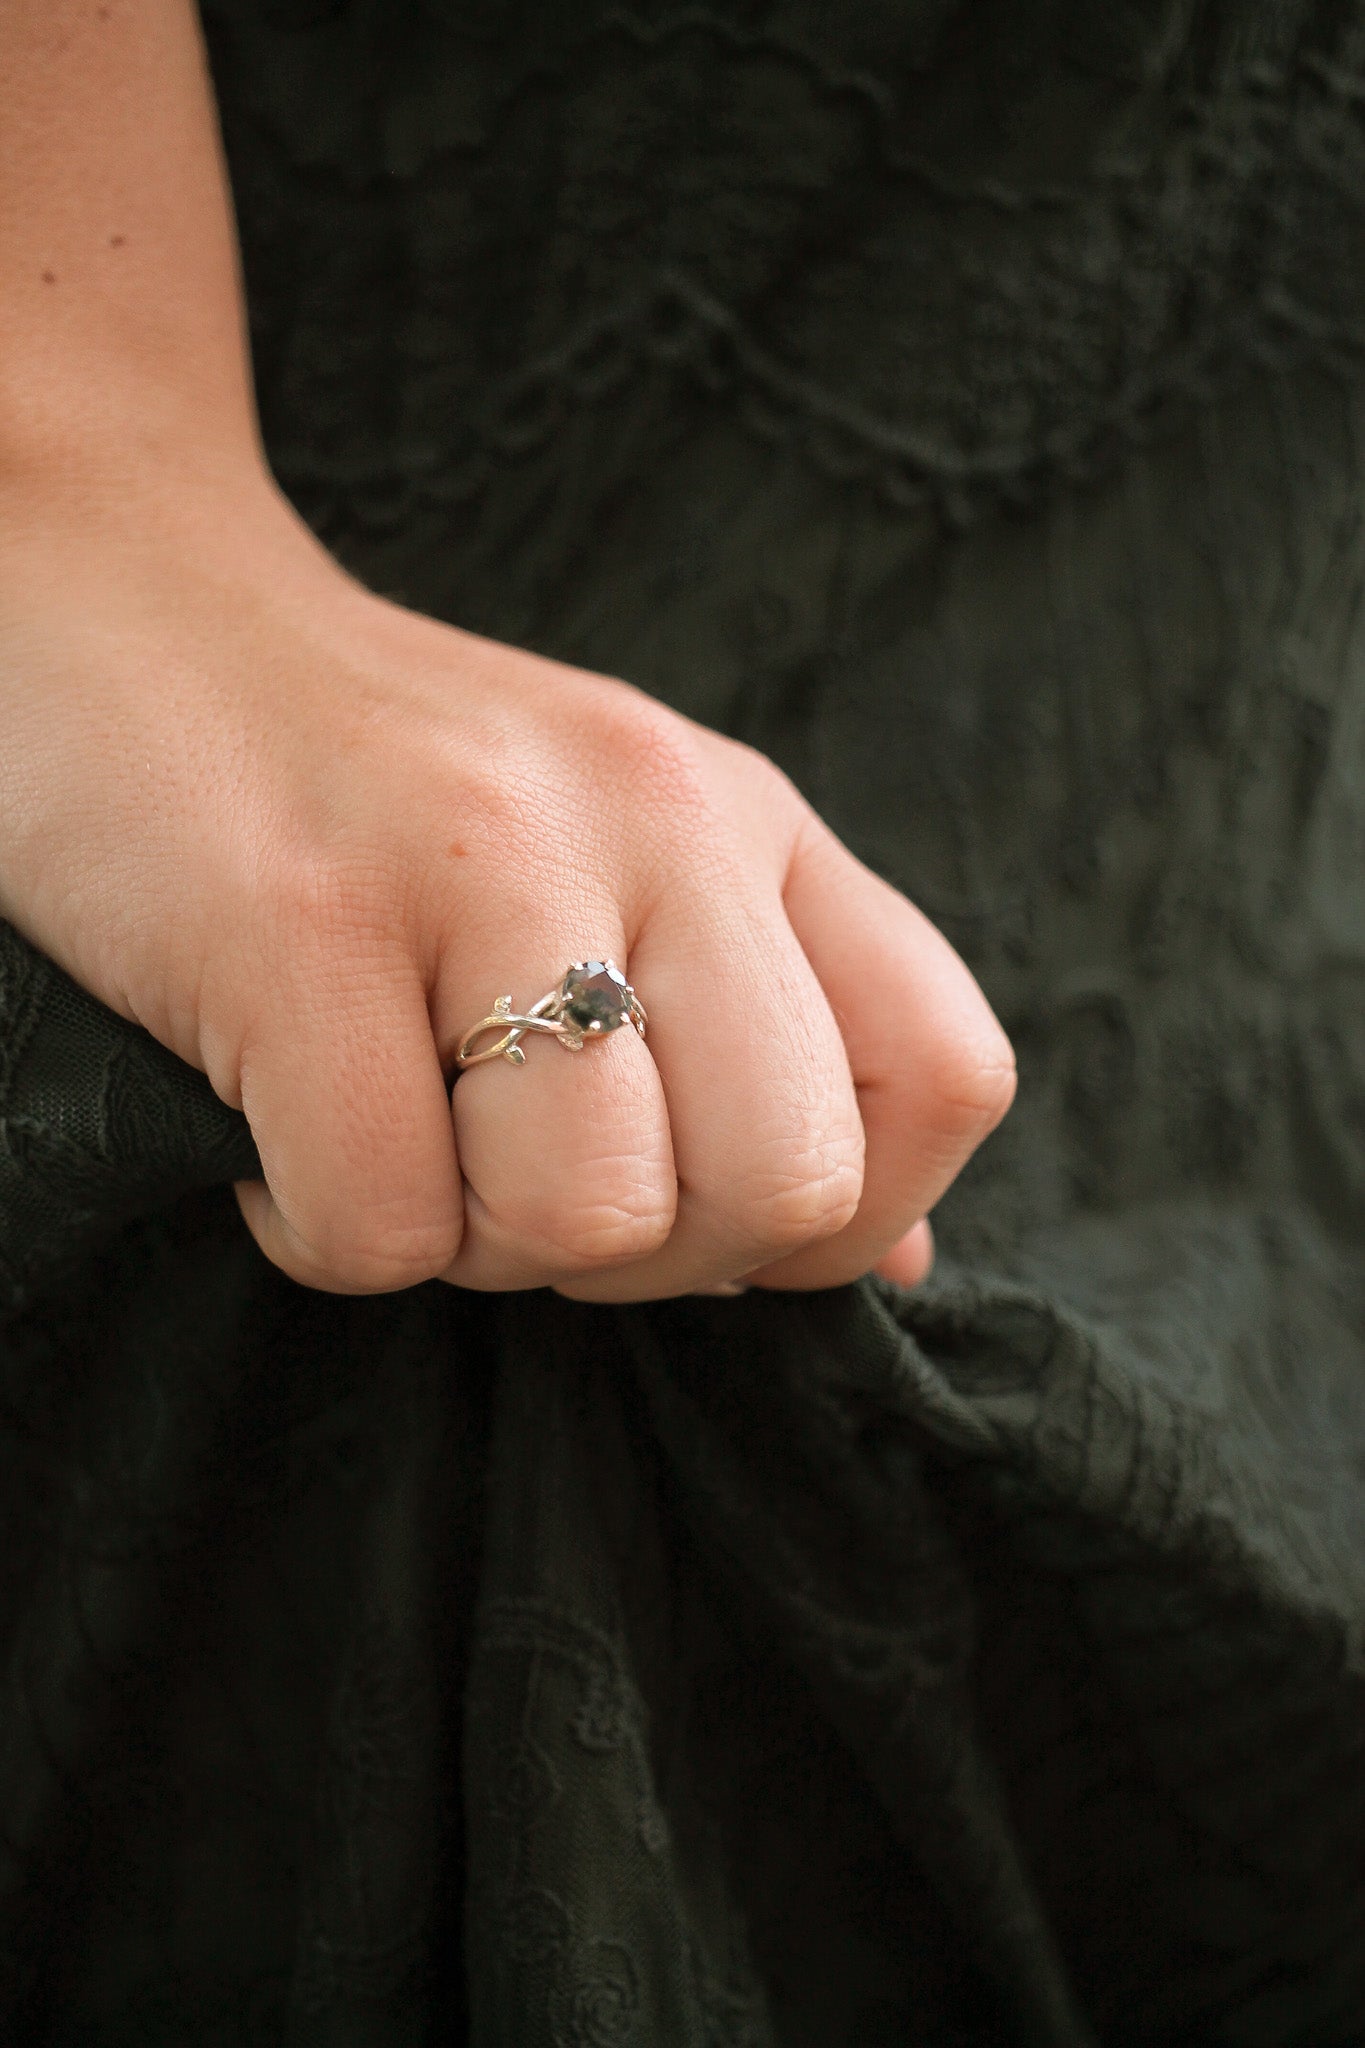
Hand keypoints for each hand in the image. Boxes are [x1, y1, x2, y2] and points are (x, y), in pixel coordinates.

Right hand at [0, 473, 1013, 1300]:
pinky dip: (319, 1228)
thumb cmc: (377, 786)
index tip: (695, 1202)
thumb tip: (891, 1267)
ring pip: (591, 1221)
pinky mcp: (301, 922)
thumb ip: (771, 1042)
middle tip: (506, 1172)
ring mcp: (485, 859)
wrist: (113, 595)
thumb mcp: (621, 864)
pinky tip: (276, 1126)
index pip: (947, 1077)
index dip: (848, 1218)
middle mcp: (657, 823)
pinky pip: (385, 1224)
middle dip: (642, 1256)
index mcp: (751, 823)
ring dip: (472, 1243)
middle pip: (784, 1186)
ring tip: (388, 1135)